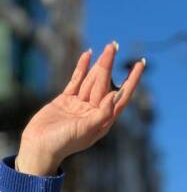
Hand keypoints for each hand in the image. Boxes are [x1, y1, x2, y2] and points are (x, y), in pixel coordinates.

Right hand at [17, 41, 145, 172]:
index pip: (122, 97)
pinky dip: (82, 68)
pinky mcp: (65, 100)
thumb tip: (115, 96)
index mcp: (103, 120)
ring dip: (99, 64)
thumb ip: (101, 114)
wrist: (40, 146)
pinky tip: (88, 54)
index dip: (132, 81)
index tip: (140, 64)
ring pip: (92, 80)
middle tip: (114, 45)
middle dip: (110, 65)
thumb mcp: (85, 130)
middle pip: (105, 84)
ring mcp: (80, 105)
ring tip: (107, 47)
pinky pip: (76, 80)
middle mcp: (94, 112)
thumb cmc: (64, 143)